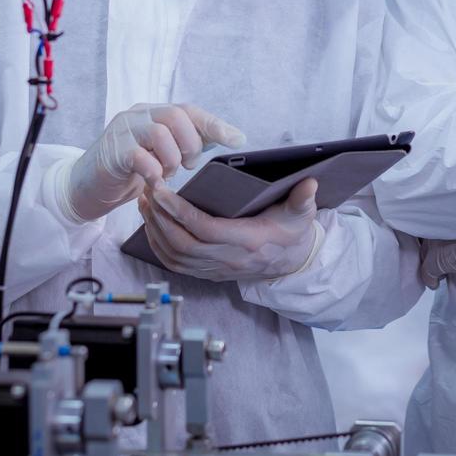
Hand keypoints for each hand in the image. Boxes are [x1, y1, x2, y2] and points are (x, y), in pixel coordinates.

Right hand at [57, 103, 245, 221]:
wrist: (88, 186)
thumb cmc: (131, 169)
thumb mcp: (162, 153)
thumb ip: (187, 143)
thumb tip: (229, 137)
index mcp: (154, 112)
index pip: (189, 110)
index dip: (215, 124)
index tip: (238, 140)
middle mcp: (138, 114)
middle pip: (176, 116)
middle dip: (191, 144)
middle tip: (188, 165)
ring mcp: (122, 131)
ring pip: (159, 133)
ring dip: (172, 158)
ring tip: (167, 173)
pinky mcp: (111, 152)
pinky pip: (140, 157)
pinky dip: (154, 172)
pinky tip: (154, 182)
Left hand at [138, 177, 319, 280]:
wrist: (292, 262)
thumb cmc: (292, 233)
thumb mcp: (301, 214)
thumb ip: (303, 199)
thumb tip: (310, 183)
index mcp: (248, 242)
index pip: (205, 229)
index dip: (180, 212)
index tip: (162, 192)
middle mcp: (229, 260)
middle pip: (182, 244)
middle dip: (159, 218)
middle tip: (147, 191)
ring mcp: (216, 269)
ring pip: (175, 256)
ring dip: (154, 230)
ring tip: (145, 203)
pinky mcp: (208, 273)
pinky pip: (175, 264)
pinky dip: (158, 245)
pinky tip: (151, 225)